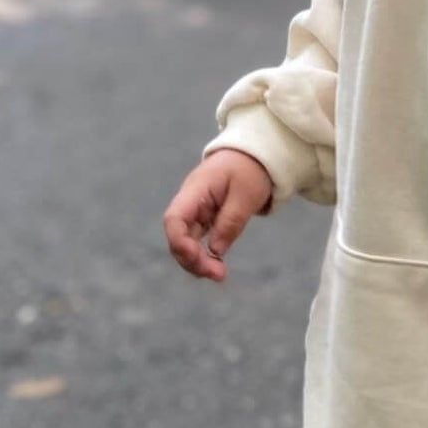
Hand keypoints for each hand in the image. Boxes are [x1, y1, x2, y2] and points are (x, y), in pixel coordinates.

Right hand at [162, 149, 273, 281]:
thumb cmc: (250, 169)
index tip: (198, 257)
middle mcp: (190, 201)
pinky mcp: (205, 217)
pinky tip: (216, 265)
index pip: (173, 219)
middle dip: (191, 259)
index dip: (179, 242)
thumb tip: (215, 251)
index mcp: (195, 190)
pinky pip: (197, 239)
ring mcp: (195, 210)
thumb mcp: (246, 194)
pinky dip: (204, 254)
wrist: (254, 153)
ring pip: (185, 241)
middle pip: (177, 235)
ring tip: (219, 274)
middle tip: (218, 274)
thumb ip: (230, 221)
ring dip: (197, 261)